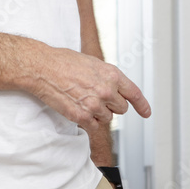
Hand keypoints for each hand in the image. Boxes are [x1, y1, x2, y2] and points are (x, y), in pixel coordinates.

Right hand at [28, 46, 150, 130]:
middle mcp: (106, 90)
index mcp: (112, 75)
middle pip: (121, 109)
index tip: (146, 113)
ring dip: (98, 114)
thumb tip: (114, 88)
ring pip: (107, 119)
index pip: (134, 93)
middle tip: (97, 98)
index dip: (142, 105)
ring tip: (82, 100)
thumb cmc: (63, 62)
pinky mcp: (82, 116)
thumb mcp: (92, 63)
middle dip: (112, 106)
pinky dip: (87, 122)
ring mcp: (95, 105)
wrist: (43, 68)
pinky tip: (77, 109)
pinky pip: (93, 126)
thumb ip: (107, 77)